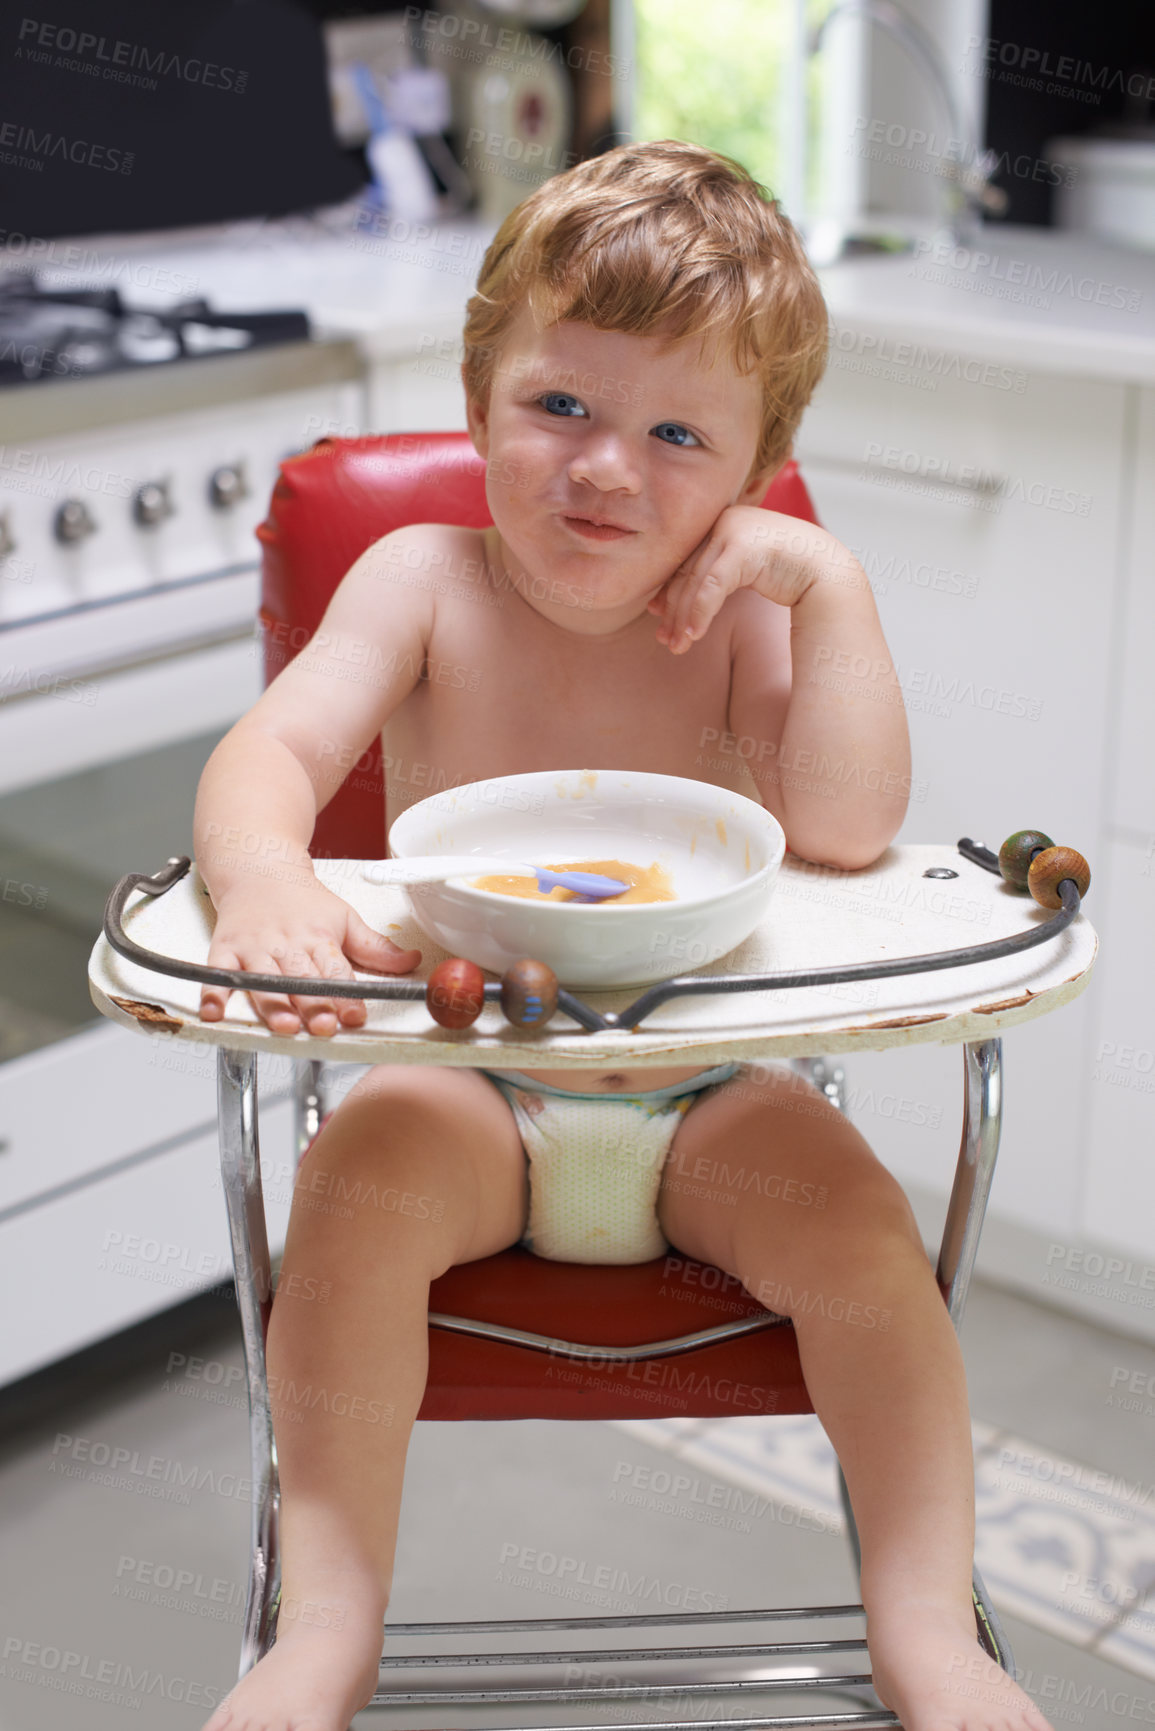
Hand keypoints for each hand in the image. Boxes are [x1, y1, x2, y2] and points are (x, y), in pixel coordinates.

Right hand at [199, 878, 421, 1036]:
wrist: (258, 867)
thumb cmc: (302, 899)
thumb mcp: (344, 918)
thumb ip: (376, 948)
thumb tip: (412, 962)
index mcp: (319, 937)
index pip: (336, 971)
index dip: (347, 995)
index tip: (355, 1015)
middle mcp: (287, 944)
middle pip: (302, 979)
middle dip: (313, 1003)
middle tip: (324, 1025)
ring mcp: (254, 948)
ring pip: (265, 980)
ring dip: (274, 1004)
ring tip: (285, 1025)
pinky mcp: (225, 949)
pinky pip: (218, 974)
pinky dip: (214, 993)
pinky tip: (215, 1012)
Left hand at [646, 506, 825, 652]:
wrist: (828, 570)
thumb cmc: (790, 573)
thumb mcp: (747, 568)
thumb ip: (719, 572)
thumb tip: (680, 595)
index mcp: (722, 520)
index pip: (687, 559)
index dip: (669, 590)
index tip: (658, 616)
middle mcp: (724, 520)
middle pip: (687, 571)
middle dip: (673, 610)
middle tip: (665, 639)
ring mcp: (732, 529)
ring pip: (695, 580)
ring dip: (684, 617)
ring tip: (677, 645)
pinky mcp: (742, 546)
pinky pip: (712, 585)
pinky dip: (700, 612)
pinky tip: (694, 634)